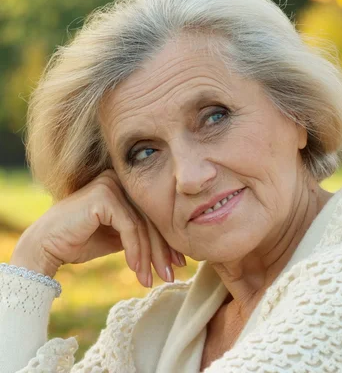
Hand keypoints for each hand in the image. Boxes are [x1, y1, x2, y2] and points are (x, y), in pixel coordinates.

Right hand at [9, 170, 184, 286]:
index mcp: (125, 185)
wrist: (44, 247)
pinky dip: (135, 250)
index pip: (153, 215)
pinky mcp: (104, 196)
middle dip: (162, 251)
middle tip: (170, 276)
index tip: (178, 264)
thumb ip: (140, 234)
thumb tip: (173, 247)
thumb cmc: (79, 241)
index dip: (167, 241)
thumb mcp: (118, 237)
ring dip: (148, 257)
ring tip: (150, 280)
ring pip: (143, 225)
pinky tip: (135, 269)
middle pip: (150, 219)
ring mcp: (111, 184)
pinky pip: (130, 227)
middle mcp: (120, 180)